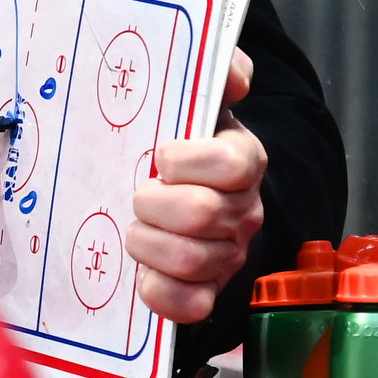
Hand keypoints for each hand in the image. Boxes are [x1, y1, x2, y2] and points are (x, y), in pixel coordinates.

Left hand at [125, 50, 266, 325]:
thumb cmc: (174, 143)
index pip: (233, 164)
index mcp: (242, 160)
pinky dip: (158, 291)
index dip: (187, 161)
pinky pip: (191, 306)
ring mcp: (228, 255)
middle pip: (203, 214)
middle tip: (137, 193)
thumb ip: (218, 71)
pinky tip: (141, 271)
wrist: (165, 191)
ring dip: (147, 242)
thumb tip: (235, 78)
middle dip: (154, 203)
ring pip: (192, 261)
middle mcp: (243, 211)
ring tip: (134, 227)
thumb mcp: (192, 98)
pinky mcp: (206, 292)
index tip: (159, 156)